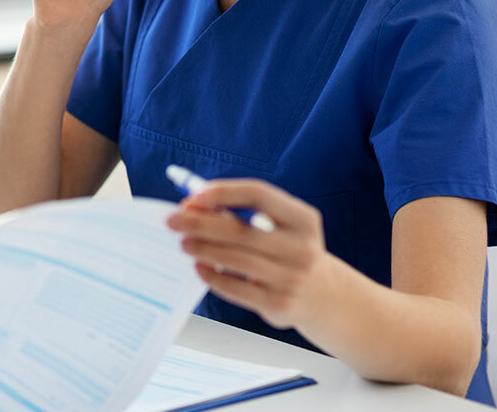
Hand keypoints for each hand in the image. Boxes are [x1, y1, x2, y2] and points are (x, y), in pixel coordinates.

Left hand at [166, 179, 334, 330]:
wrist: (322, 295)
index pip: (259, 195)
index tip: (194, 196)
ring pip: (235, 260)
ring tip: (184, 242)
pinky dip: (213, 276)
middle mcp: (302, 248)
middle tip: (174, 220)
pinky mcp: (279, 304)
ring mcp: (292, 278)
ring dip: (203, 249)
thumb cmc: (288, 250)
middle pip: (241, 230)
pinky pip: (237, 289)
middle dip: (201, 223)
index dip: (224, 192)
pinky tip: (199, 267)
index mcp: (303, 219)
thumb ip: (243, 214)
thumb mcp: (280, 226)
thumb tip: (194, 206)